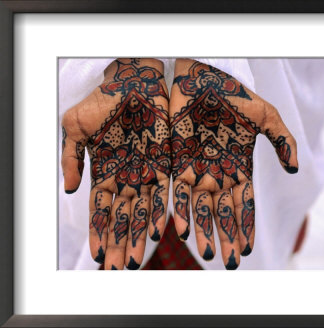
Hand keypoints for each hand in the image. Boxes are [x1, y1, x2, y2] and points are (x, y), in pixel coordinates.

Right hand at [61, 58, 169, 269]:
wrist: (131, 82)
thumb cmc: (102, 101)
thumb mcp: (74, 127)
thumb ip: (71, 157)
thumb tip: (70, 188)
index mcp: (104, 172)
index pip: (99, 210)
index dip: (98, 232)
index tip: (97, 255)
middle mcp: (125, 177)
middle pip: (120, 217)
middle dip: (118, 242)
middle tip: (117, 269)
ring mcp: (145, 172)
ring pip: (141, 211)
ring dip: (136, 235)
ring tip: (134, 259)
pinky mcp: (164, 163)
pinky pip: (162, 192)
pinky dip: (159, 211)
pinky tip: (155, 232)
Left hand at [170, 59, 297, 268]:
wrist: (203, 79)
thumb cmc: (236, 96)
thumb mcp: (266, 116)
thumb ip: (283, 140)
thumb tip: (295, 169)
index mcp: (240, 167)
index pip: (244, 203)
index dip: (245, 226)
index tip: (246, 248)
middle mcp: (219, 173)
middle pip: (223, 212)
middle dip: (226, 237)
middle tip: (228, 262)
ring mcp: (198, 169)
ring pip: (201, 208)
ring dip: (204, 231)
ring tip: (207, 254)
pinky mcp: (178, 161)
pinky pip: (178, 191)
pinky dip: (181, 210)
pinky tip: (182, 230)